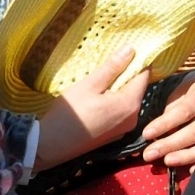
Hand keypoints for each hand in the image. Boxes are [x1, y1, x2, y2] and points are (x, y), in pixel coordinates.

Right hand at [33, 45, 148, 169]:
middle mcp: (133, 118)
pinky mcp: (115, 135)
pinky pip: (121, 112)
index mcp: (130, 104)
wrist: (50, 146)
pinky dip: (114, 101)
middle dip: (128, 74)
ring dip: (119, 88)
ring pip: (128, 100)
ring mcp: (125, 129)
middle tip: (112, 61)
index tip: (130, 49)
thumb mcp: (89, 85)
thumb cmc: (69, 113)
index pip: (144, 76)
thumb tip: (131, 49)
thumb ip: (112, 67)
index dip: (139, 61)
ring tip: (103, 77)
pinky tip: (99, 97)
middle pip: (137, 88)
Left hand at [140, 70, 194, 170]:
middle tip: (149, 154)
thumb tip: (156, 137)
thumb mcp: (181, 93)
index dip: (165, 124)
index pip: (185, 110)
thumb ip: (171, 112)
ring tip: (166, 161)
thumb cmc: (193, 92)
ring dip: (184, 156)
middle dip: (170, 144)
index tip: (146, 134)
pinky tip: (187, 170)